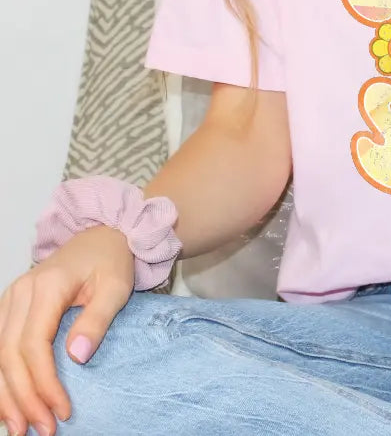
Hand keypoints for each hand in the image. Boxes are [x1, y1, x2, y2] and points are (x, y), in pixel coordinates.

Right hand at [0, 227, 132, 435]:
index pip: (34, 346)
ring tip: (19, 427)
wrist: (103, 236)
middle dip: (23, 397)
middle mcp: (20, 293)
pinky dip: (1, 377)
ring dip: (5, 394)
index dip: (43, 383)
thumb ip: (98, 319)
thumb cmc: (112, 260)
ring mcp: (10, 300)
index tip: (61, 411)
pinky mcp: (10, 308)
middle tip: (40, 430)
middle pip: (9, 355)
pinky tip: (8, 403)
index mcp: (46, 287)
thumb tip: (77, 356)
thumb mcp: (117, 287)